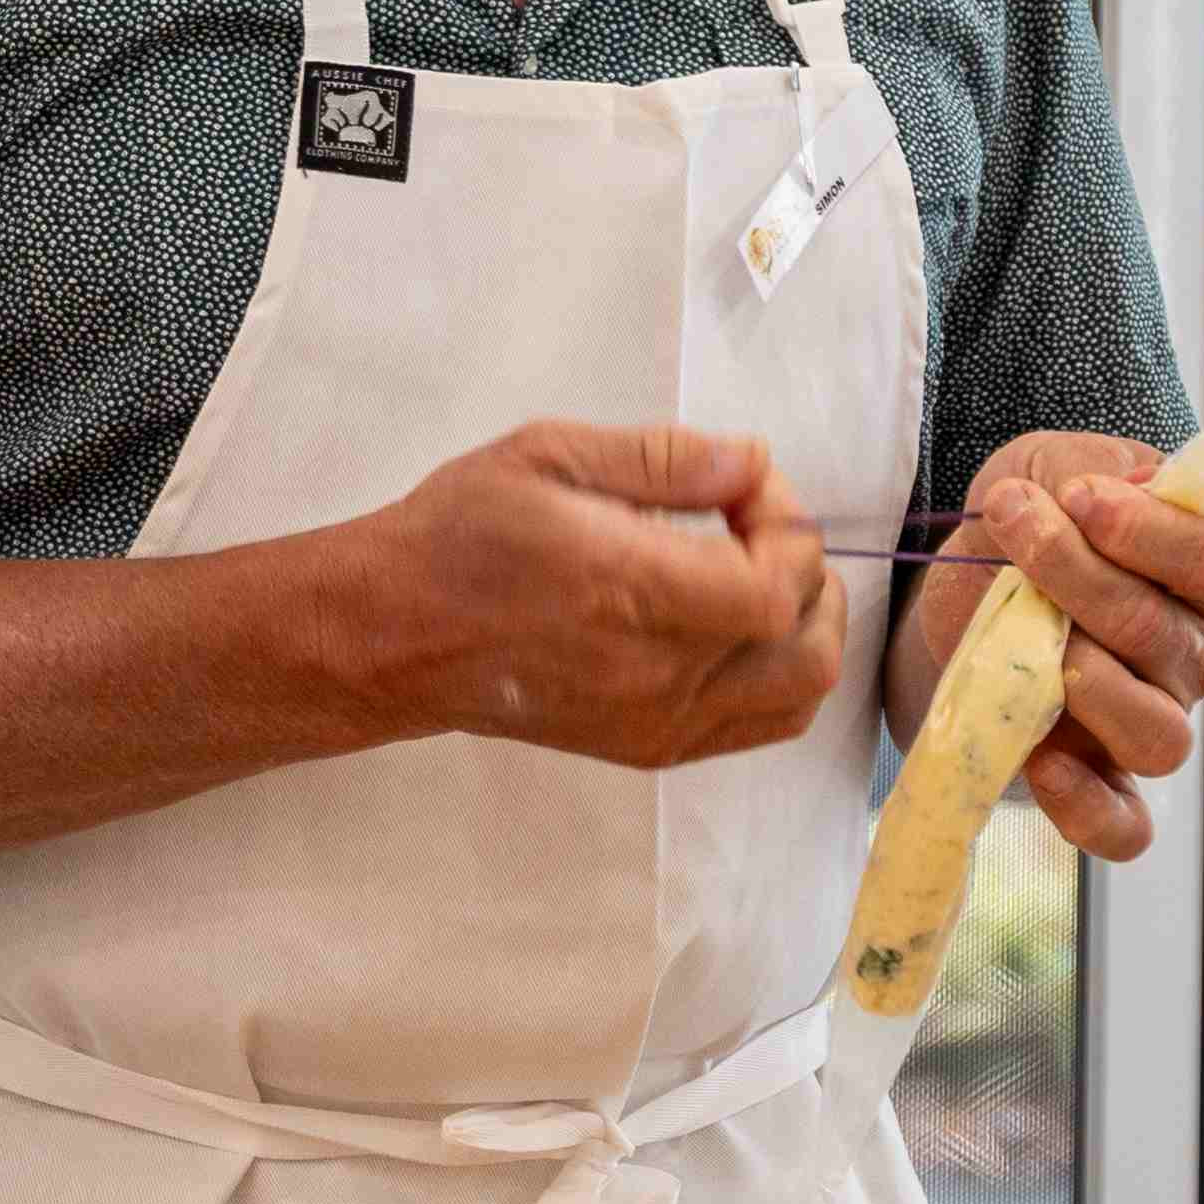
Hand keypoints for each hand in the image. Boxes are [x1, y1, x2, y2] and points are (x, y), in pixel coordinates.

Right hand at [356, 421, 848, 767]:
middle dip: (809, 573)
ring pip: (798, 697)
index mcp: (634, 591)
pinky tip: (736, 630)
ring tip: (759, 578)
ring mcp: (657, 722)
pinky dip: (777, 676)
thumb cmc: (460, 533)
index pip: (779, 580)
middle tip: (754, 527)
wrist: (393, 633)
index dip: (786, 521)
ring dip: (805, 630)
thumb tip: (753, 461)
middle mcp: (658, 673)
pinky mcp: (647, 748)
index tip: (740, 484)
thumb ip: (662, 458)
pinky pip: (759, 727)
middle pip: (807, 645)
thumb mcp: (547, 454)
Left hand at [895, 429, 1203, 861]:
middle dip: (1080, 575)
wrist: (951, 597)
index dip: (1146, 530)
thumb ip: (1081, 468)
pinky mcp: (1098, 783)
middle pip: (1165, 636)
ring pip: (1160, 737)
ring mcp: (1149, 724)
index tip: (1073, 496)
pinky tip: (1043, 764)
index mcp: (1201, 578)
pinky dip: (1089, 809)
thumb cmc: (1021, 528)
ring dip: (1096, 689)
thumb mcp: (1041, 468)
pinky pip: (1124, 827)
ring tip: (1046, 652)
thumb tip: (1094, 491)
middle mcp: (1191, 658)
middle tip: (1015, 527)